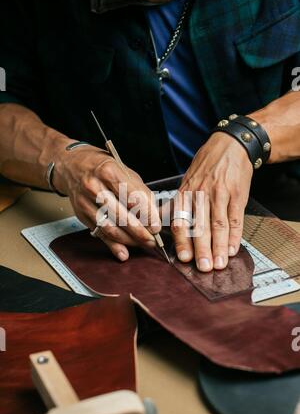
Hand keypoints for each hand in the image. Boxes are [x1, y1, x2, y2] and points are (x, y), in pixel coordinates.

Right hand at [53, 145, 160, 260]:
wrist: (73, 166)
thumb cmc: (103, 169)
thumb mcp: (125, 172)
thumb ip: (140, 192)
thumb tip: (154, 215)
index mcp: (109, 171)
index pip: (132, 197)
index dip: (147, 214)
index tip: (156, 226)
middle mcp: (94, 187)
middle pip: (121, 215)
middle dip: (140, 231)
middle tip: (152, 239)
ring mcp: (85, 201)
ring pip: (110, 227)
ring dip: (129, 240)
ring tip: (142, 244)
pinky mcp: (81, 214)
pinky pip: (99, 233)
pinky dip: (113, 245)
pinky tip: (123, 252)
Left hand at [172, 133, 252, 271]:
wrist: (230, 145)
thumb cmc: (206, 166)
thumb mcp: (187, 180)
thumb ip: (179, 203)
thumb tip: (164, 223)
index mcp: (185, 193)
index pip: (180, 220)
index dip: (182, 241)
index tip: (183, 258)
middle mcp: (201, 194)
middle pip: (200, 226)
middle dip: (202, 250)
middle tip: (203, 268)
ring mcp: (220, 194)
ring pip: (218, 225)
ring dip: (219, 247)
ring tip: (219, 264)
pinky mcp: (237, 194)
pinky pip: (235, 218)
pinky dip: (235, 236)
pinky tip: (233, 249)